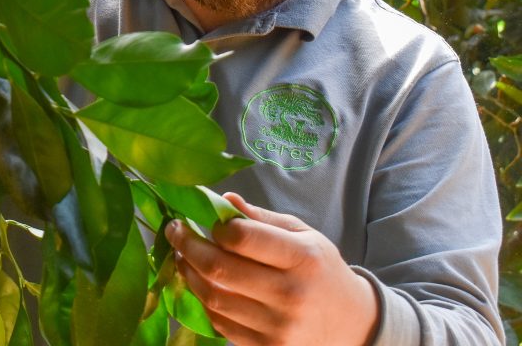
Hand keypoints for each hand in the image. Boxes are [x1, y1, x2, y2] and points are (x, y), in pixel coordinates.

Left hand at [165, 193, 378, 345]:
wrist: (353, 325)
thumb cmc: (322, 271)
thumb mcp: (304, 235)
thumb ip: (261, 219)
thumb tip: (223, 199)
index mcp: (304, 258)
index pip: (242, 238)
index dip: (214, 225)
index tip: (201, 217)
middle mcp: (291, 295)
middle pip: (220, 268)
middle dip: (188, 245)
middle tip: (175, 230)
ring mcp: (278, 328)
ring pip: (214, 298)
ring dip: (188, 273)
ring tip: (181, 255)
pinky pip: (220, 323)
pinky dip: (203, 301)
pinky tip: (199, 283)